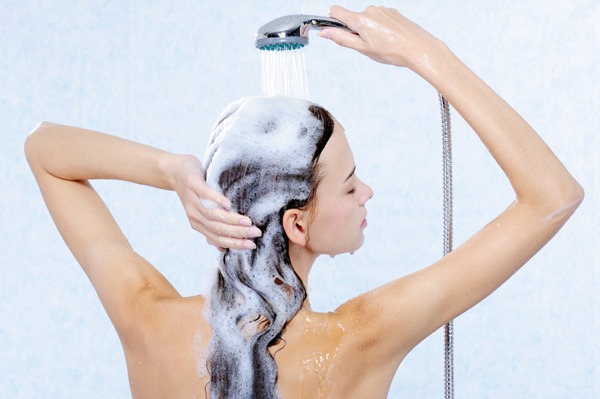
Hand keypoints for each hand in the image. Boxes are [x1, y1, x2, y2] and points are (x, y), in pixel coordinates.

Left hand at [170, 154, 260, 250]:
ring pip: (213, 215)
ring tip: (248, 221)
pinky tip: (229, 204)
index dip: (235, 244)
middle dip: (238, 234)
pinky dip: (217, 200)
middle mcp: (195, 216)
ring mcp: (193, 200)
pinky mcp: (193, 185)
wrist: (174, 172)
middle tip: (256, 233)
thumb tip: (222, 248)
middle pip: (217, 229)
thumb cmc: (192, 192)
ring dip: (232, 220)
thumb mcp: (200, 212)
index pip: (218, 239)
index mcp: (198, 224)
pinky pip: (205, 195)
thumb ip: (210, 229)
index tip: (252, 245)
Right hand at [320, 5, 442, 70]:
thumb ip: (342, 39)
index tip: (333, 31)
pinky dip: (380, 28)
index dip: (331, 21)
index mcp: (360, 19)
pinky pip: (379, 18)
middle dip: (355, 31)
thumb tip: (324, 33)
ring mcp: (382, 9)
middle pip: (353, 18)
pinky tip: (390, 38)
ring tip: (382, 44)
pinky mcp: (392, 11)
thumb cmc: (391, 51)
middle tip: (367, 46)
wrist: (418, 47)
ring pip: (367, 19)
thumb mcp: (363, 48)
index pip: (335, 11)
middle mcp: (370, 10)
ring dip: (369, 30)